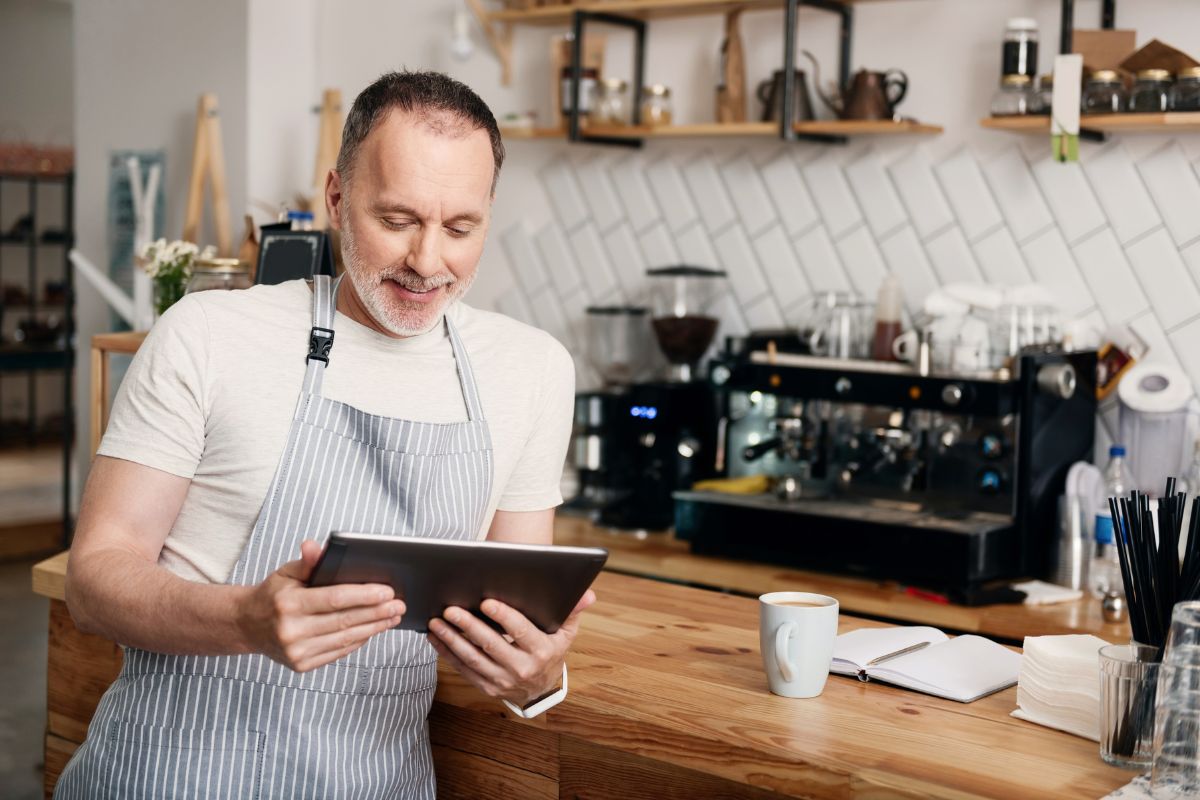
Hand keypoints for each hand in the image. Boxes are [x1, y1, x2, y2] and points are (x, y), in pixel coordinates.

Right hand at [238, 540, 404, 671]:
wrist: (247, 626)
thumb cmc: (273, 594)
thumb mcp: (287, 573)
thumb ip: (307, 561)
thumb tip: (316, 546)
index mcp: (288, 604)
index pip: (334, 599)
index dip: (364, 595)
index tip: (387, 591)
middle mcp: (291, 630)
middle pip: (344, 620)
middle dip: (377, 612)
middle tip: (399, 605)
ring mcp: (297, 651)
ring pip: (345, 638)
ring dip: (374, 628)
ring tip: (393, 617)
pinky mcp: (302, 665)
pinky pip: (339, 651)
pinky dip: (359, 640)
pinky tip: (373, 629)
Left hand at [427, 589, 595, 707]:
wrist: (541, 689)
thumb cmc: (551, 650)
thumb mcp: (566, 632)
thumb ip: (573, 610)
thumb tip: (588, 593)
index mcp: (542, 651)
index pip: (520, 631)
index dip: (503, 616)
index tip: (486, 601)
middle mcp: (522, 669)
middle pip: (491, 645)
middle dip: (469, 626)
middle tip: (451, 609)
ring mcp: (502, 681)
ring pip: (473, 658)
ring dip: (452, 639)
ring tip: (437, 621)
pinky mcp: (486, 686)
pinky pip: (463, 669)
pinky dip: (446, 653)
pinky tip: (435, 637)